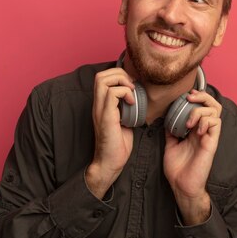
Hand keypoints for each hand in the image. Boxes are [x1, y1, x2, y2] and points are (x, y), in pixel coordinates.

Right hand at [86, 67, 134, 198]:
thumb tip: (138, 99)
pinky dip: (125, 93)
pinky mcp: (105, 117)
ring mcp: (100, 110)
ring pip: (103, 80)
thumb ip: (126, 108)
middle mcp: (97, 105)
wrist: (110, 163)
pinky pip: (111, 94)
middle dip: (120, 74)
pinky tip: (133, 103)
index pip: (102, 78)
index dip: (118, 75)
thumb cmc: (118, 145)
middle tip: (132, 86)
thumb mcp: (124, 121)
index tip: (132, 86)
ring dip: (122, 81)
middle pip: (101, 75)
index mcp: (101, 105)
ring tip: (132, 92)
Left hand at [164, 90, 221, 224]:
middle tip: (190, 98)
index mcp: (195, 130)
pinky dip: (205, 121)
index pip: (203, 107)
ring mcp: (209, 136)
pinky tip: (196, 129)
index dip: (197, 97)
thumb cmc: (177, 168)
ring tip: (189, 121)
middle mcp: (204, 131)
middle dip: (202, 96)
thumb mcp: (170, 145)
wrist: (181, 185)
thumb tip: (165, 119)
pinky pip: (216, 124)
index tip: (185, 96)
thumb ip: (171, 131)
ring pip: (215, 111)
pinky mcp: (212, 143)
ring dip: (200, 111)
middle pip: (213, 105)